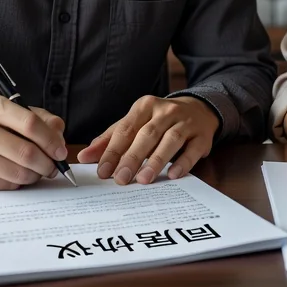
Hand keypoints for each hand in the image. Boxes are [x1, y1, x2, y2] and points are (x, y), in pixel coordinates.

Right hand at [0, 93, 68, 190]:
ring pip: (17, 173)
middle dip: (47, 163)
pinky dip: (16, 183)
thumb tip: (59, 134)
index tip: (60, 151)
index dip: (51, 141)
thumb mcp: (0, 109)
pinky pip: (3, 185)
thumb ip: (35, 117)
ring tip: (37, 172)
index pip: (30, 124)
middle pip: (26, 152)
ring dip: (34, 176)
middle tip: (53, 167)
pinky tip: (16, 176)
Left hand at [77, 96, 219, 184]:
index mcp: (144, 106)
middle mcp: (165, 111)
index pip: (125, 129)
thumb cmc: (160, 121)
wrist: (199, 109)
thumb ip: (110, 140)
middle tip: (121, 179)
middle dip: (132, 157)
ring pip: (170, 140)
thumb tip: (84, 156)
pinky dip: (182, 162)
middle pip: (147, 134)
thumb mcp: (135, 124)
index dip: (113, 151)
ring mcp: (186, 122)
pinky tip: (172, 175)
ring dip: (156, 160)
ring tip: (143, 179)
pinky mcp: (202, 136)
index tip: (103, 171)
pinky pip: (192, 149)